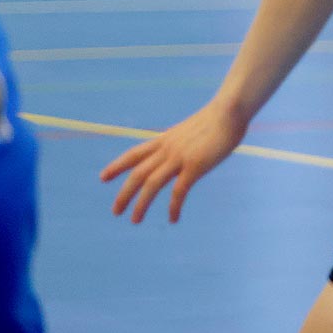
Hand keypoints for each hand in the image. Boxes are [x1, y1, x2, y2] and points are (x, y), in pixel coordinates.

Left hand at [100, 101, 248, 223]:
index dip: (117, 166)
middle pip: (138, 173)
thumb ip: (184, 141)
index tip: (103, 177)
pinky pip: (179, 191)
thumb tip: (186, 147)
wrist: (230, 111)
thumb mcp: (193, 130)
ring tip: (134, 220)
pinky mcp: (195, 166)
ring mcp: (180, 157)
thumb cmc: (219, 119)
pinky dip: (173, 206)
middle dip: (124, 193)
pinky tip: (173, 218)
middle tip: (116, 211)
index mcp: (166, 139)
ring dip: (141, 204)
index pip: (134, 154)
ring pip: (152, 183)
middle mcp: (168, 149)